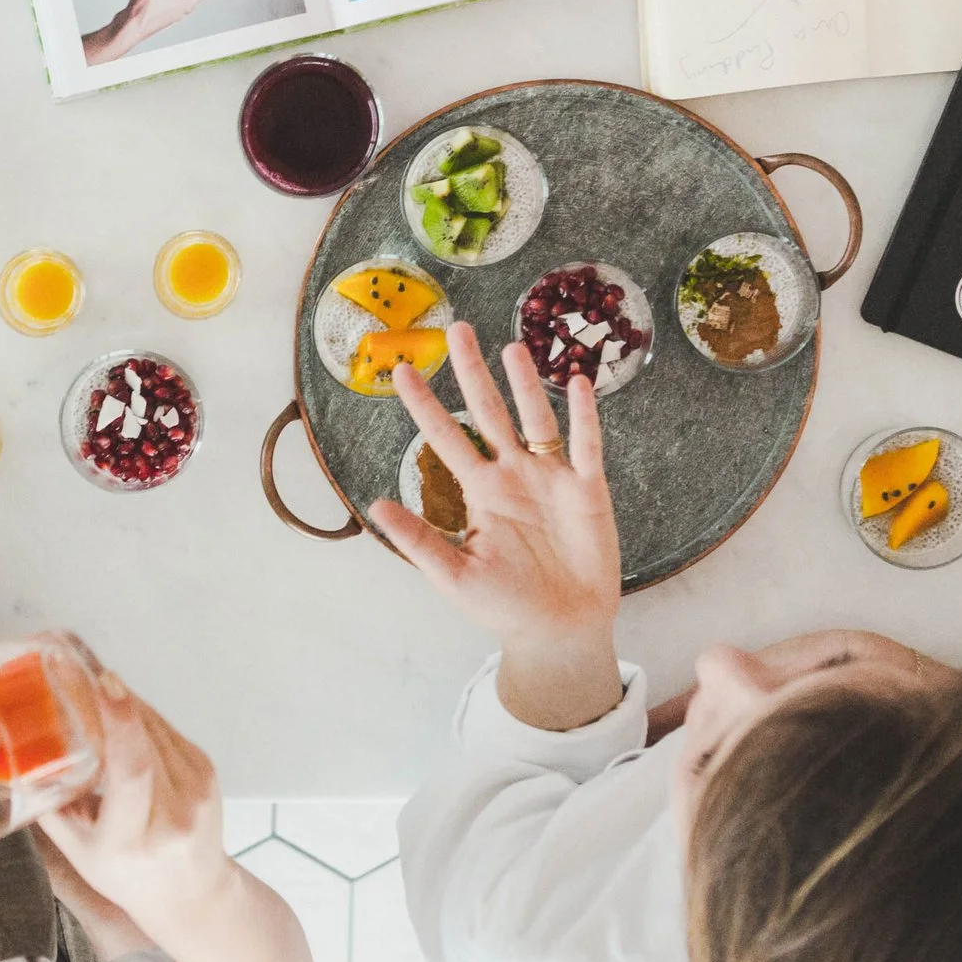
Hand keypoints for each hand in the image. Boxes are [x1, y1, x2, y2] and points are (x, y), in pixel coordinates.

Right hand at [40, 673, 231, 929]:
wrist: (193, 894)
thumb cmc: (126, 876)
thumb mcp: (79, 853)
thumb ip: (52, 805)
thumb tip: (18, 751)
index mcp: (131, 838)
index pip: (132, 771)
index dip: (117, 721)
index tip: (100, 681)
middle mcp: (171, 813)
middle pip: (141, 738)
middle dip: (105, 696)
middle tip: (71, 665)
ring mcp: (197, 790)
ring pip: (153, 726)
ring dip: (119, 700)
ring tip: (86, 679)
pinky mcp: (207, 770)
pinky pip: (166, 729)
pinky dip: (138, 715)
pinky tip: (116, 707)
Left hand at [369, 322, 622, 730]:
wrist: (559, 631)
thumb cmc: (505, 605)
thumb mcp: (454, 575)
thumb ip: (419, 539)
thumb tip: (375, 505)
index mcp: (478, 490)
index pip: (447, 437)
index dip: (425, 405)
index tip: (404, 371)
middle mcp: (512, 473)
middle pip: (489, 411)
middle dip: (472, 373)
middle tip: (457, 330)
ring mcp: (550, 477)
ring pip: (535, 418)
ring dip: (525, 384)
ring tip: (511, 348)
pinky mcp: (586, 488)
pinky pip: (585, 445)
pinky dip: (584, 415)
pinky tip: (579, 382)